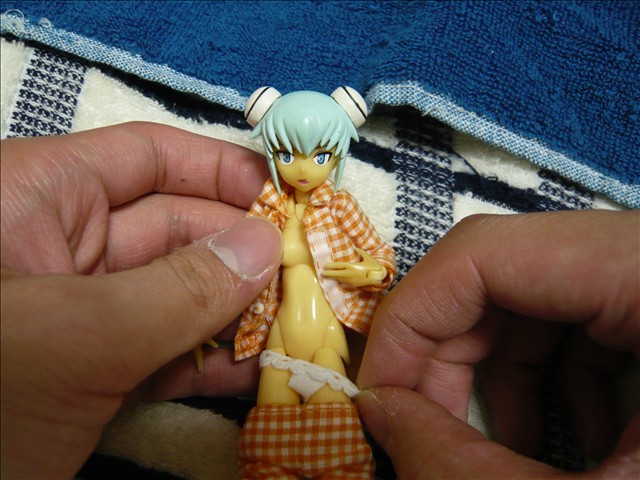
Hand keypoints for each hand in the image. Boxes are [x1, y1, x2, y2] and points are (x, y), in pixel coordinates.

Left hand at [1, 123, 282, 478]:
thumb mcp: (74, 335)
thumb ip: (178, 291)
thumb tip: (267, 248)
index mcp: (37, 197)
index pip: (148, 157)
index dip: (223, 171)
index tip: (292, 196)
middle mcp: (64, 246)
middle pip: (179, 229)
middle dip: (249, 254)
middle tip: (318, 277)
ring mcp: (82, 312)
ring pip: (180, 294)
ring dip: (242, 313)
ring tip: (306, 323)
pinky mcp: (93, 369)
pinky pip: (166, 349)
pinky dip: (212, 361)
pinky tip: (263, 368)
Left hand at [322, 248, 385, 285]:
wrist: (379, 277)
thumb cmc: (373, 266)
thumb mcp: (367, 257)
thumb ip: (361, 252)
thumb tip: (356, 248)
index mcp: (352, 266)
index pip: (339, 266)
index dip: (332, 266)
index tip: (325, 266)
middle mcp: (350, 274)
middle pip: (337, 274)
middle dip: (329, 273)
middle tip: (322, 273)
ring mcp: (352, 280)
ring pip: (340, 279)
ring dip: (334, 277)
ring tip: (327, 275)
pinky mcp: (354, 284)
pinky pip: (345, 282)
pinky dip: (340, 280)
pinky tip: (337, 278)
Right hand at [357, 211, 638, 478]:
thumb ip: (473, 470)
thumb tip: (378, 413)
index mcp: (639, 270)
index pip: (482, 254)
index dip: (410, 321)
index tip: (379, 395)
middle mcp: (639, 254)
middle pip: (498, 275)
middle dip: (446, 356)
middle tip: (424, 429)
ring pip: (532, 297)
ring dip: (497, 373)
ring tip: (501, 448)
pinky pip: (579, 318)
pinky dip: (551, 375)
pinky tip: (570, 433)